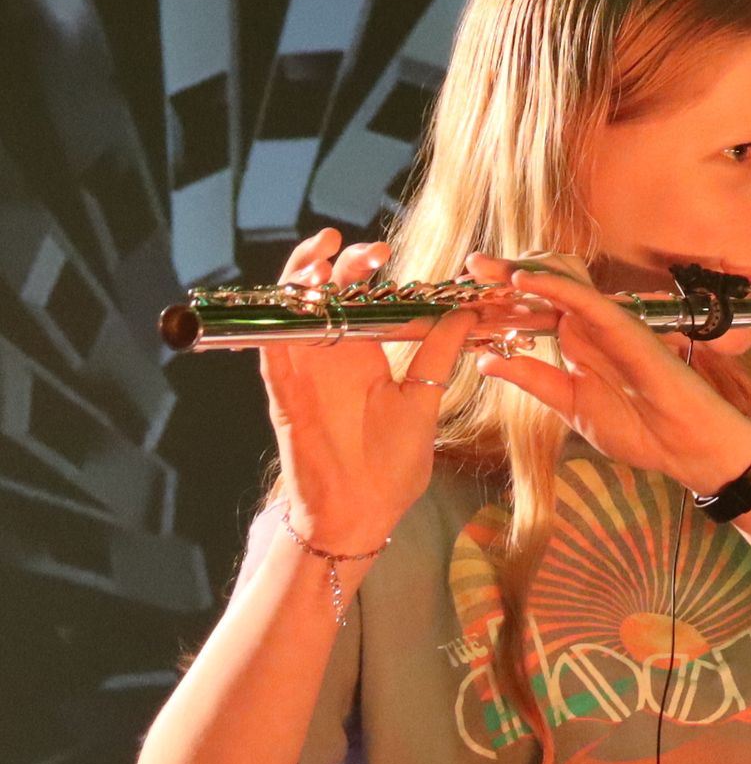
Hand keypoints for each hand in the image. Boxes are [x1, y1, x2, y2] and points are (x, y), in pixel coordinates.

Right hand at [258, 230, 475, 549]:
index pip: (355, 298)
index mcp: (363, 356)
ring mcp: (303, 372)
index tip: (384, 251)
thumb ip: (439, 355)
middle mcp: (329, 357)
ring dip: (299, 281)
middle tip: (366, 251)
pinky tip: (293, 300)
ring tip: (321, 256)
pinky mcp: (283, 394)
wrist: (363, 512)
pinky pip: (270, 349)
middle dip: (336, 263)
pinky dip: (278, 322)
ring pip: (289, 312)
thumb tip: (466, 315)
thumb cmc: (392, 466)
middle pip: (321, 294)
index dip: (361, 270)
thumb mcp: (424, 400)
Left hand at [465, 256, 750, 493]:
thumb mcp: (571, 406)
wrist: (685, 448)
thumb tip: (486, 359)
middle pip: (542, 285)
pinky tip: (522, 281)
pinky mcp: (625, 327)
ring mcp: (608, 324)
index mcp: (577, 344)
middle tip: (467, 271)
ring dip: (522, 271)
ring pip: (562, 280)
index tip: (460, 298)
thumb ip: (533, 380)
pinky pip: (587, 299)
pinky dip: (554, 286)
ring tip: (485, 269)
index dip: (497, 300)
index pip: (532, 310)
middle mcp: (590, 326)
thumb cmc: (641, 430)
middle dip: (502, 275)